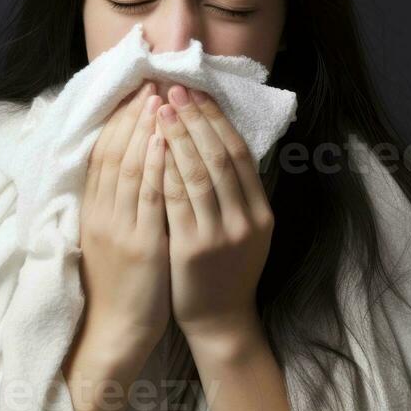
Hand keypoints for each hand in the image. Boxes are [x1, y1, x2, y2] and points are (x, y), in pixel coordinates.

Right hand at [78, 80, 171, 354]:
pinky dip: (153, 164)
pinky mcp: (139, 245)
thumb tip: (131, 170)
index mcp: (93, 211)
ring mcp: (118, 228)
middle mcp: (100, 214)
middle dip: (131, 115)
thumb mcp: (109, 240)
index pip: (101, 154)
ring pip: (126, 167)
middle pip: (111, 152)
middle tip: (149, 81)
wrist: (115, 332)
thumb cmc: (119, 286)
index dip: (118, 121)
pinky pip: (146, 196)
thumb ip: (116, 205)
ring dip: (143, 129)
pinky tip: (164, 139)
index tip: (135, 93)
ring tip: (159, 98)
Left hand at [156, 85, 272, 344]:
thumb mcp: (245, 231)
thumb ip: (238, 194)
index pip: (239, 153)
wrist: (219, 321)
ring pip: (198, 172)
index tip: (195, 93)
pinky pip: (176, 198)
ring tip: (159, 107)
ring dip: (177, 135)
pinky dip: (164, 168)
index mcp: (261, 212)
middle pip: (219, 156)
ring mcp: (220, 234)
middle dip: (195, 118)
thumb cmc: (225, 271)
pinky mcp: (192, 248)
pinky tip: (150, 146)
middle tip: (173, 88)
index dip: (216, 119)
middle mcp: (245, 219)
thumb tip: (220, 142)